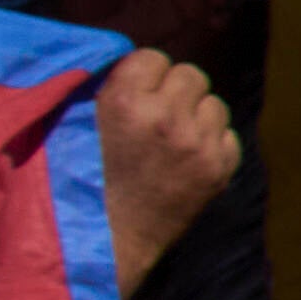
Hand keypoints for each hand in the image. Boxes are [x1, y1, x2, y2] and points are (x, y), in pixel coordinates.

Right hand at [89, 53, 242, 284]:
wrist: (103, 242)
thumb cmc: (76, 182)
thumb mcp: (72, 125)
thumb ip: (101, 88)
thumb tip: (126, 59)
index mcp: (123, 101)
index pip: (154, 57)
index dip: (143, 76)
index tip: (133, 95)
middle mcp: (165, 117)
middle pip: (191, 75)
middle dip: (174, 92)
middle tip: (154, 116)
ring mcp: (196, 145)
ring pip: (214, 104)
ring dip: (196, 117)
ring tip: (170, 140)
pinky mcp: (218, 170)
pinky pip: (228, 136)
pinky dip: (211, 145)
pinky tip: (185, 162)